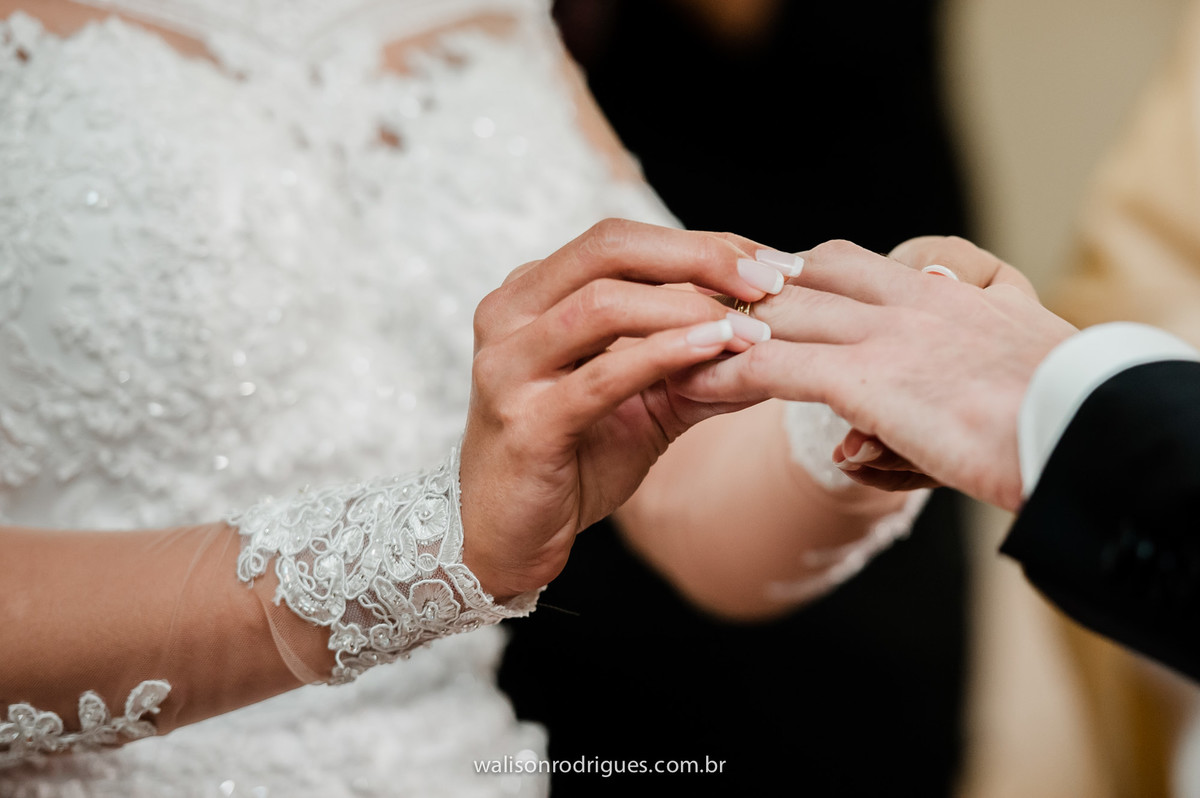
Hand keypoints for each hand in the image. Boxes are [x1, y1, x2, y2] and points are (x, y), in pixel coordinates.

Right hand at [460, 219, 786, 599]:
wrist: (508, 537)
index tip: (771, 261)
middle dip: (698, 256)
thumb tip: (780, 337)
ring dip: (689, 308)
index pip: (620, 240)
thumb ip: (696, 362)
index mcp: (531, 295)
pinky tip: (715, 348)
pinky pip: (602, 376)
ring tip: (752, 325)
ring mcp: (508, 367)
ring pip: (602, 305)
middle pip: (608, 248)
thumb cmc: (571, 461)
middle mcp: (509, 316)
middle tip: (769, 280)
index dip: (701, 242)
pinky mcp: (525, 422)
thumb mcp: (642, 400)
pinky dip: (664, 355)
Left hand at [674, 237, 1077, 510]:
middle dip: (741, 288)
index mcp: (942, 295)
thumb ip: (927, 394)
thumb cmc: (1054, 420)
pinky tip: (690, 383)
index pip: (846, 264)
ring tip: (670, 336)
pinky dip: (726, 373)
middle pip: (800, 278)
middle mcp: (907, 302)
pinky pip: (775, 367)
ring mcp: (885, 335)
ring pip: (778, 316)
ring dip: (721, 325)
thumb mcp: (999, 383)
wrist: (1085, 433)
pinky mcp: (868, 378)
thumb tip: (861, 439)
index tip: (752, 280)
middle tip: (690, 296)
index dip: (791, 271)